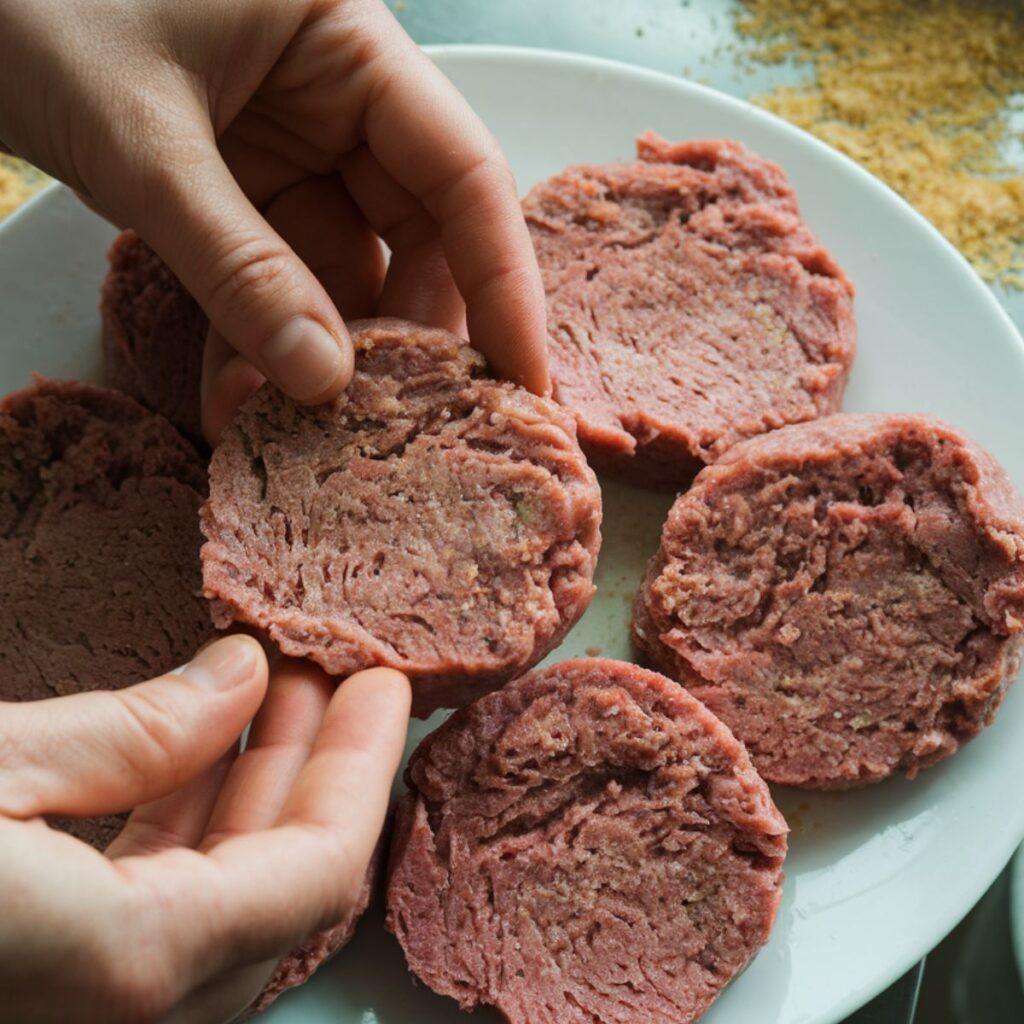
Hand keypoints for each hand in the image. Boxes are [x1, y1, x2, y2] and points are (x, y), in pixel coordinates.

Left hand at [0, 0, 549, 441]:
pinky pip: (271, 280)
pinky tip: (237, 404)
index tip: (522, 379)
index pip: (463, 172)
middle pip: (418, 236)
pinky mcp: (236, 190)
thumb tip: (325, 384)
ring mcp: (287, 148)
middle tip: (406, 430)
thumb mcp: (144, 139)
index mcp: (348, 42)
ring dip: (319, 358)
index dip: (503, 282)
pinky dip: (257, 342)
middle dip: (406, 339)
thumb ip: (239, 266)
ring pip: (343, 273)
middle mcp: (337, 98)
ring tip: (296, 436)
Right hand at [0, 635, 410, 1022]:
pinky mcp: (48, 984)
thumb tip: (239, 679)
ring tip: (264, 692)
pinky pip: (151, 915)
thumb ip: (128, 735)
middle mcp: (122, 1009)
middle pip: (279, 882)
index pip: (317, 869)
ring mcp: (86, 1005)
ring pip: (216, 901)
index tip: (382, 689)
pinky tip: (185, 756)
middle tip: (331, 676)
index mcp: (132, 959)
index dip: (362, 767)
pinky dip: (183, 831)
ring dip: (248, 791)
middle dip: (313, 766)